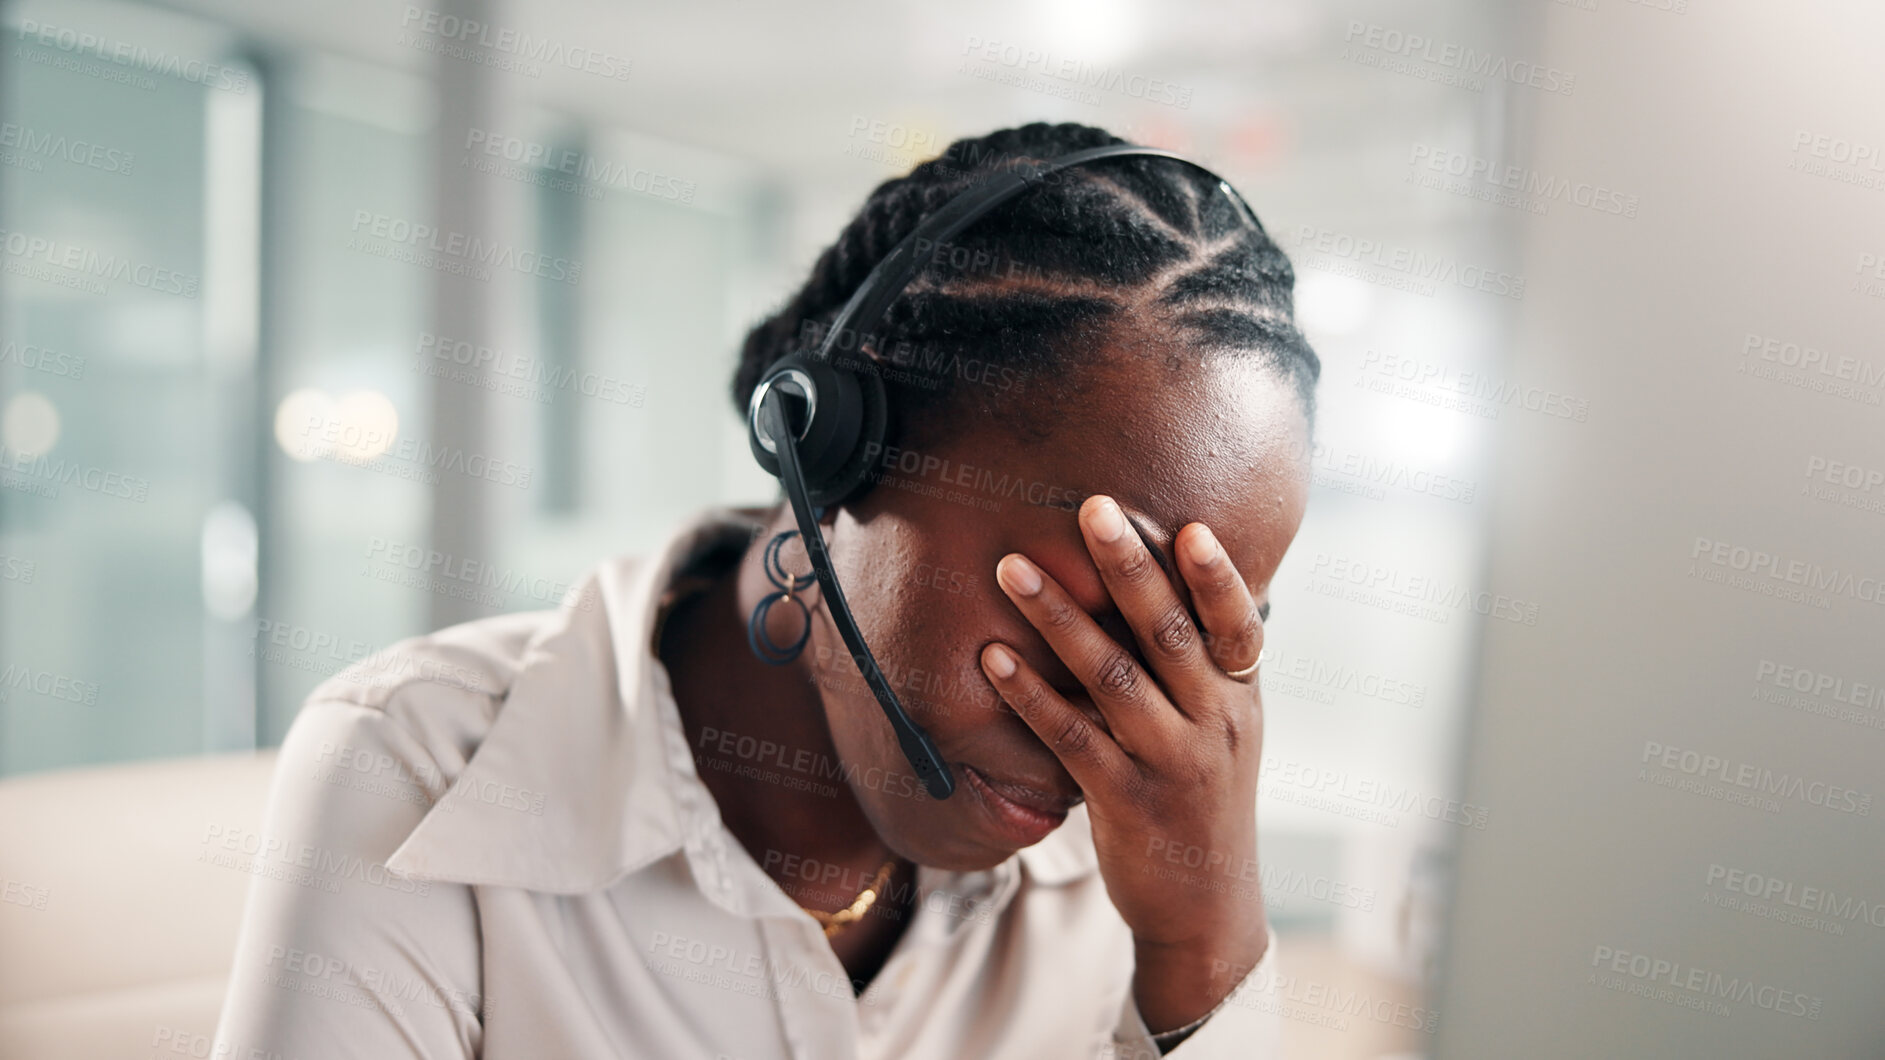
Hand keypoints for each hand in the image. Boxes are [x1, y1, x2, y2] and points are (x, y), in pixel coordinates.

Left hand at [978, 494, 1269, 1033]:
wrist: (1207, 907)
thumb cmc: (1205, 797)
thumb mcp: (1227, 727)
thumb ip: (1204, 663)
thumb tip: (1173, 577)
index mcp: (1240, 696)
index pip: (1238, 625)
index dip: (1216, 577)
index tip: (1190, 527)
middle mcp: (1214, 723)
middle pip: (1168, 634)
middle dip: (1127, 568)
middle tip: (1090, 507)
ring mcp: (1170, 763)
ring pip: (1112, 677)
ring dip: (1056, 617)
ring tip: (1011, 567)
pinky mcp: (1124, 801)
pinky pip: (1070, 737)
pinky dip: (1029, 694)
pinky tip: (992, 658)